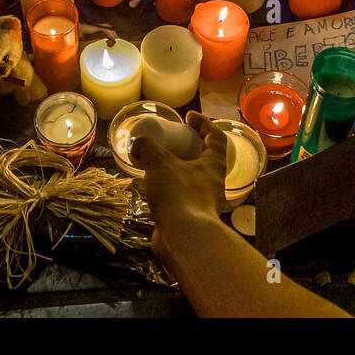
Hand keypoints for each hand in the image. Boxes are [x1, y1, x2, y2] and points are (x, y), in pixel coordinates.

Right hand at [132, 111, 227, 261]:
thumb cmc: (179, 194)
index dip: (203, 123)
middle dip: (186, 148)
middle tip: (169, 142)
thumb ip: (147, 147)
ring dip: (175, 170)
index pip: (215, 137)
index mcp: (213, 164)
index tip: (188, 117)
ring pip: (190, 179)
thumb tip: (138, 143)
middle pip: (203, 158)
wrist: (184, 238)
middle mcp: (212, 181)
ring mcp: (203, 201)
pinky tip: (152, 189)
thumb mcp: (160, 163)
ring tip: (155, 164)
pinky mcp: (191, 217)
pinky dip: (167, 189)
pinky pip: (180, 196)